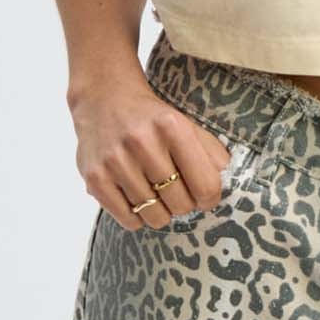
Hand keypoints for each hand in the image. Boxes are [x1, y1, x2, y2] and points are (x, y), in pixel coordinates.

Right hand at [69, 77, 232, 229]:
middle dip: (184, 204)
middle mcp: (142, 143)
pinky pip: (128, 220)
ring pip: (154, 216)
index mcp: (171, 127)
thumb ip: (210, 152)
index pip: (205, 185)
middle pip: (181, 204)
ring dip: (160, 212)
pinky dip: (137, 217)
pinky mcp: (94, 178)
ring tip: (155, 195)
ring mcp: (115, 161)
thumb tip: (225, 181)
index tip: (205, 196)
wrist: (103, 99)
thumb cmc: (151, 118)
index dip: (210, 198)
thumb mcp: (186, 124)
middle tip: (177, 193)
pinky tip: (136, 200)